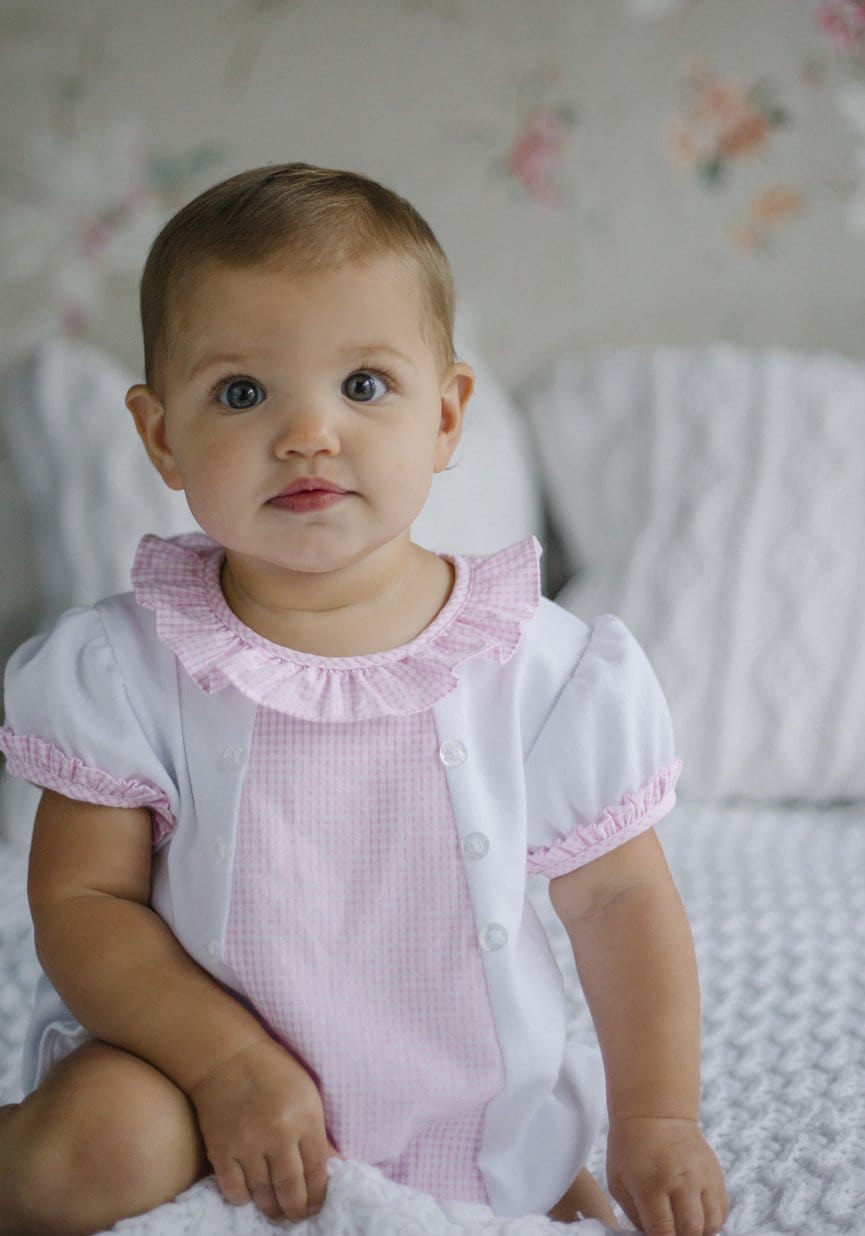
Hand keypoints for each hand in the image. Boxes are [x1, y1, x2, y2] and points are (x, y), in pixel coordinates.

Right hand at [187, 1034, 339, 1221]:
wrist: (227, 1056)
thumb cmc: (274, 1071)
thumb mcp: (308, 1093)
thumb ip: (317, 1132)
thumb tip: (331, 1166)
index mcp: (304, 1118)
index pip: (317, 1170)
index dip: (319, 1195)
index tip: (318, 1205)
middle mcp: (277, 1134)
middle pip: (291, 1190)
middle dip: (298, 1210)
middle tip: (299, 1216)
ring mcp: (247, 1144)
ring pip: (263, 1194)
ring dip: (272, 1208)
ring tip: (278, 1212)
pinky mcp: (220, 1150)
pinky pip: (234, 1190)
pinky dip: (244, 1198)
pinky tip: (250, 1194)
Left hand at [606, 1117, 727, 1235]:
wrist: (655, 1112)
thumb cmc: (630, 1148)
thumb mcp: (618, 1181)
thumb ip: (634, 1215)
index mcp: (651, 1184)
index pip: (664, 1231)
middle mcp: (681, 1181)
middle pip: (691, 1231)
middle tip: (671, 1233)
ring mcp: (702, 1177)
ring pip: (711, 1224)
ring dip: (698, 1233)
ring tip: (684, 1228)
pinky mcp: (715, 1173)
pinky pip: (721, 1210)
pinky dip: (711, 1221)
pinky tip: (696, 1217)